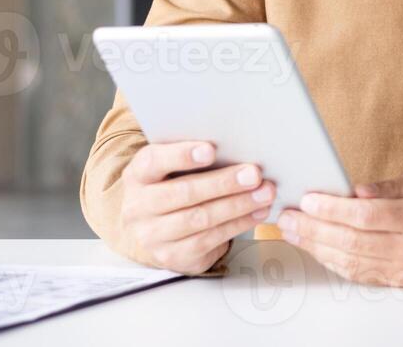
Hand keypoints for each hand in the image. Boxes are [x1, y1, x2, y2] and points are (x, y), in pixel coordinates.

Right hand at [119, 141, 276, 273]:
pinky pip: (209, 240)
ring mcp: (152, 235)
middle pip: (184, 192)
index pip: (153, 161)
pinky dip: (238, 224)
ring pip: (200, 218)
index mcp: (138, 176)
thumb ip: (195, 158)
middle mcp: (138, 207)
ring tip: (265, 193)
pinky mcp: (171, 256)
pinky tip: (257, 213)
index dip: (181, 155)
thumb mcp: (172, 169)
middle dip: (223, 183)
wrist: (153, 230)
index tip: (211, 150)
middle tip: (254, 174)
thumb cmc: (172, 187)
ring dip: (238, 205)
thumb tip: (239, 146)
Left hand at [276, 172, 402, 286]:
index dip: (333, 209)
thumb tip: (351, 192)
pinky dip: (335, 262)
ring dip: (317, 248)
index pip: (367, 215)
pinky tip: (318, 249)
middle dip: (314, 229)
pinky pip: (361, 274)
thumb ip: (386, 189)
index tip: (308, 200)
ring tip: (294, 233)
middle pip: (353, 241)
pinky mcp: (402, 282)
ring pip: (352, 262)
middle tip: (287, 218)